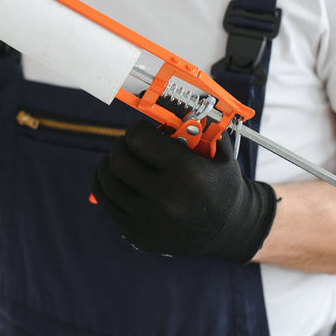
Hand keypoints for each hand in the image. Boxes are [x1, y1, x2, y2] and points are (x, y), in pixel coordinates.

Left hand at [91, 120, 276, 263]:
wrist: (232, 230)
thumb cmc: (222, 185)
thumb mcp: (219, 151)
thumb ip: (195, 123)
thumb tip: (165, 99)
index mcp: (187, 173)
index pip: (139, 138)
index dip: (137, 129)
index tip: (142, 130)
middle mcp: (166, 198)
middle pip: (119, 159)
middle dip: (121, 145)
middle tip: (129, 144)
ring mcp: (150, 220)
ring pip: (107, 180)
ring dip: (108, 163)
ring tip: (119, 159)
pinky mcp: (139, 235)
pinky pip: (105, 202)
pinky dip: (103, 184)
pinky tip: (112, 176)